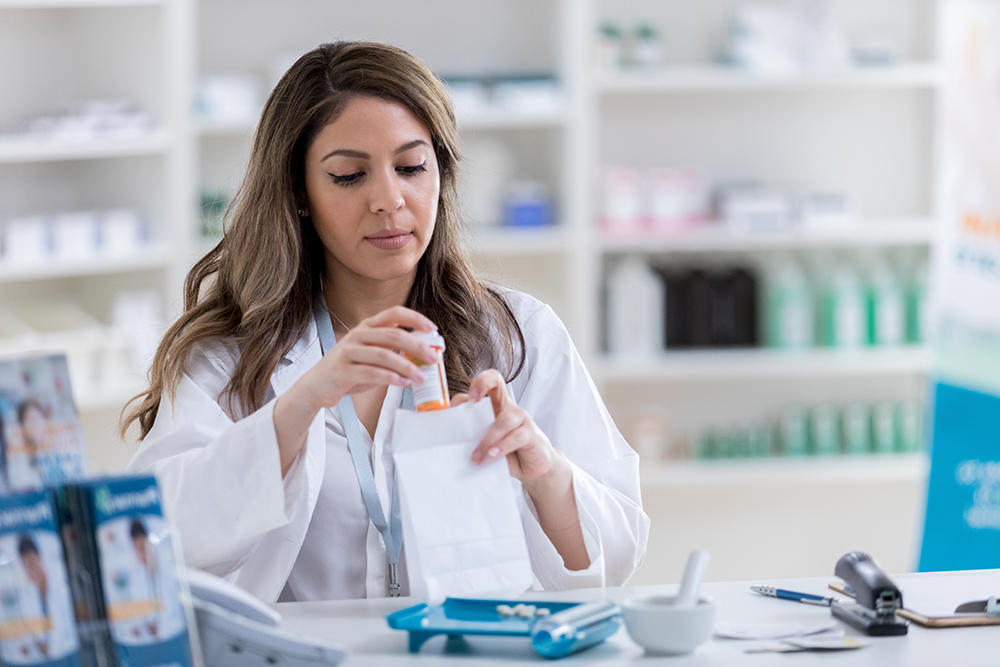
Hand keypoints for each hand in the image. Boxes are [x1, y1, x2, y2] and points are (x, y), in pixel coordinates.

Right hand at [274, 306, 435, 474]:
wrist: (316, 386)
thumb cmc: (349, 370)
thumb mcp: (372, 356)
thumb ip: (393, 351)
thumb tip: (423, 353)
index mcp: (367, 327)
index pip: (393, 313)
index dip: (414, 318)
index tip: (432, 327)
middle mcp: (357, 335)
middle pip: (393, 335)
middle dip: (417, 346)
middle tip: (433, 358)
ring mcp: (349, 352)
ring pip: (384, 355)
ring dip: (407, 366)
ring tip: (422, 376)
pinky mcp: (343, 371)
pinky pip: (371, 373)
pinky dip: (391, 379)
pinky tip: (403, 383)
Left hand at [452, 369, 566, 490]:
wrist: (531, 469)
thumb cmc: (505, 453)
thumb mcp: (485, 444)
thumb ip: (470, 439)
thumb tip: (445, 444)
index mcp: (493, 406)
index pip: (481, 386)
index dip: (471, 387)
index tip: (462, 403)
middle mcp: (506, 406)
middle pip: (496, 380)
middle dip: (481, 383)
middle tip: (472, 399)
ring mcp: (521, 418)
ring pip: (503, 419)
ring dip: (487, 440)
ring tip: (477, 458)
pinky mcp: (531, 434)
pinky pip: (516, 436)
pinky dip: (502, 445)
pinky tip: (493, 455)